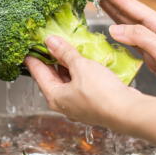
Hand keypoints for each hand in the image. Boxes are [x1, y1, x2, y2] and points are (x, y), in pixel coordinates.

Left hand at [25, 35, 140, 130]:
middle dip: (50, 61)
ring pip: (66, 81)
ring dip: (66, 66)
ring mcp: (77, 105)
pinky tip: (83, 62)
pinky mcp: (90, 104)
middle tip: (48, 45)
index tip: (29, 48)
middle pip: (51, 78)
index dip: (34, 59)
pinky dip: (78, 73)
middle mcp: (63, 103)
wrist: (126, 111)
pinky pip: (78, 85)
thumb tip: (50, 42)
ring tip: (66, 50)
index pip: (38, 73)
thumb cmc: (101, 93)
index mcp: (54, 96)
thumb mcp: (80, 66)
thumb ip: (65, 53)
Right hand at [90, 0, 155, 99]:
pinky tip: (109, 27)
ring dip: (109, 9)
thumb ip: (140, 37)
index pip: (128, 3)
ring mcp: (150, 38)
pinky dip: (116, 28)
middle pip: (124, 8)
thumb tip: (114, 28)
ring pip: (124, 19)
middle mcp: (152, 27)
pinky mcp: (148, 50)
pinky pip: (127, 35)